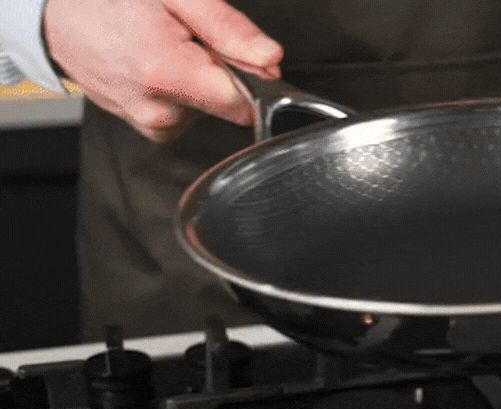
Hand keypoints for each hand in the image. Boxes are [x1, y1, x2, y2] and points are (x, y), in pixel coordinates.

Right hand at [44, 0, 283, 141]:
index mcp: (165, 73)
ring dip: (198, 79)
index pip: (243, 104)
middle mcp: (158, 110)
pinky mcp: (148, 127)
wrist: (53, 13)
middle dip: (220, 70)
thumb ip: (227, 28)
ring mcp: (151, 124)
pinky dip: (180, 90)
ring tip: (165, 47)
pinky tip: (157, 64)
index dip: (255, 78)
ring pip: (207, 108)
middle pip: (226, 104)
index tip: (248, 58)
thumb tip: (270, 58)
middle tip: (187, 39)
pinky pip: (185, 112)